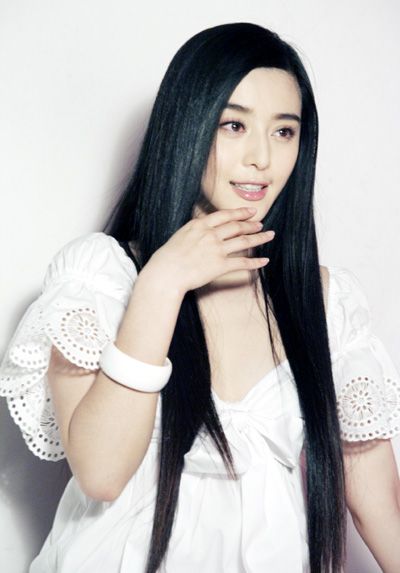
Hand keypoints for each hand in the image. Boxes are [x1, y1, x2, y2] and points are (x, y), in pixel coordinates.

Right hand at [146, 207, 274, 293]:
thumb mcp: (180, 236)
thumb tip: (201, 229)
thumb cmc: (167, 257)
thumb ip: (195, 231)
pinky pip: (242, 263)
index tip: (250, 211)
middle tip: (260, 224)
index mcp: (199, 225)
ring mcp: (217, 249)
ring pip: (243, 241)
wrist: (166, 273)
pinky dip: (256, 262)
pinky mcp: (220, 266)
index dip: (240, 212)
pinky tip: (265, 261)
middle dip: (251, 224)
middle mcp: (210, 234)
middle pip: (237, 226)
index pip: (225, 215)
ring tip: (268, 235)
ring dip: (259, 238)